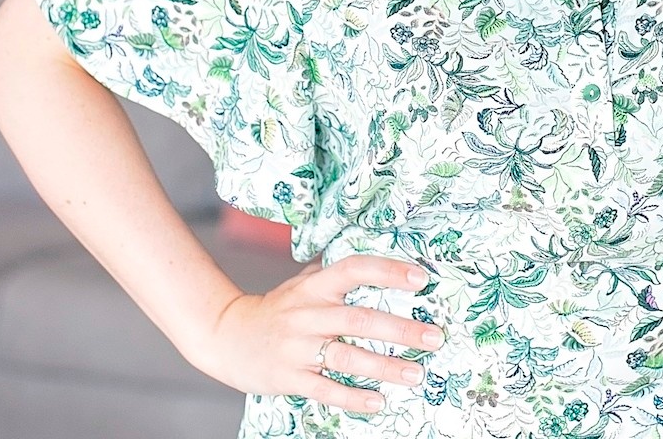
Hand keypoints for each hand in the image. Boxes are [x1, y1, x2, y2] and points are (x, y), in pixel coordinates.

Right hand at [194, 254, 445, 413]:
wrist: (227, 336)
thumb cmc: (276, 308)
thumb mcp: (302, 283)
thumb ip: (334, 275)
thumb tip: (377, 261)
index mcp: (315, 285)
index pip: (355, 269)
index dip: (389, 271)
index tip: (421, 278)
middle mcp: (308, 313)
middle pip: (360, 318)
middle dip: (402, 329)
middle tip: (435, 336)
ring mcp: (298, 347)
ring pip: (348, 356)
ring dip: (385, 366)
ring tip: (417, 373)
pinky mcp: (290, 377)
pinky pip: (326, 389)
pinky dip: (353, 397)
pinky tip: (378, 401)